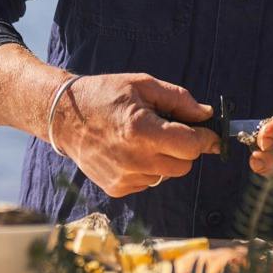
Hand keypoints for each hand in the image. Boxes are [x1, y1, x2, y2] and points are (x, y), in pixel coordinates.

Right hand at [55, 73, 219, 197]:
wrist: (64, 117)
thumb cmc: (105, 95)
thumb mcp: (143, 85)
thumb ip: (179, 99)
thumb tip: (206, 114)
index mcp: (141, 130)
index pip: (191, 146)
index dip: (204, 138)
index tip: (208, 133)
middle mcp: (134, 159)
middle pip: (184, 165)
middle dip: (184, 148)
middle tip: (168, 130)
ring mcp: (124, 177)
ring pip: (167, 175)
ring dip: (164, 159)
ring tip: (142, 139)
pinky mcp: (117, 188)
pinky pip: (149, 182)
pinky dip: (148, 168)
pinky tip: (130, 151)